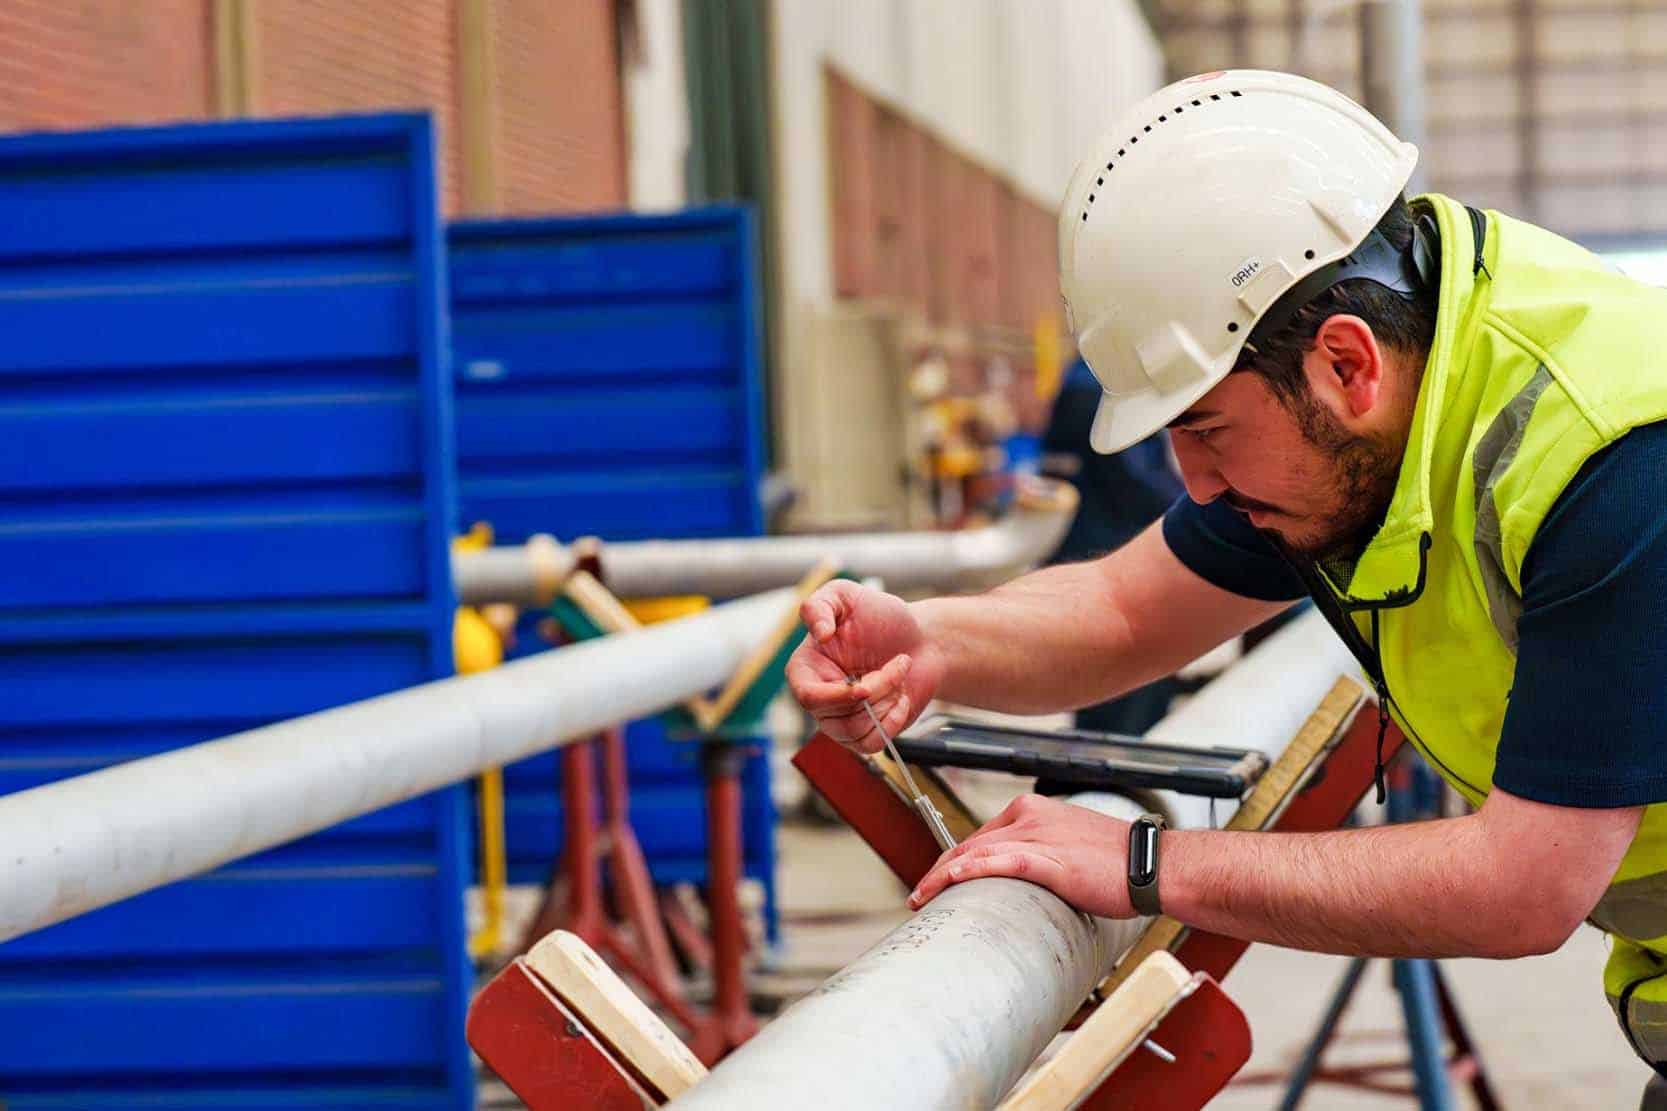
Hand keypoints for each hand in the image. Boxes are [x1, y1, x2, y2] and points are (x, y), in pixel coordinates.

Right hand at [786, 581, 944, 753]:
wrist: (921, 639)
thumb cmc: (882, 617)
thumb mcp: (847, 596)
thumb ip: (821, 605)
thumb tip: (818, 633)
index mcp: (806, 668)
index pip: (808, 697)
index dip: (835, 697)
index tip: (864, 687)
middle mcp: (820, 698)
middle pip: (841, 715)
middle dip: (879, 688)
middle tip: (899, 661)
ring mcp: (841, 719)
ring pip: (858, 731)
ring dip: (889, 702)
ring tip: (899, 675)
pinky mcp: (864, 733)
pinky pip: (871, 744)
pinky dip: (893, 721)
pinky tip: (901, 698)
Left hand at [907, 794, 1136, 917]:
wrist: (1152, 865)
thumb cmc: (1118, 863)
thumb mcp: (1068, 849)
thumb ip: (1039, 857)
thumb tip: (1017, 881)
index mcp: (1032, 811)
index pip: (979, 837)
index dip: (951, 861)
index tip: (936, 882)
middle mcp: (1030, 817)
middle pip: (969, 843)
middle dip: (938, 871)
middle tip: (920, 896)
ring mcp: (1040, 836)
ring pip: (977, 852)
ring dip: (943, 876)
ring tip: (922, 897)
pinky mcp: (1051, 860)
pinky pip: (1002, 862)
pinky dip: (972, 869)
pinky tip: (952, 880)